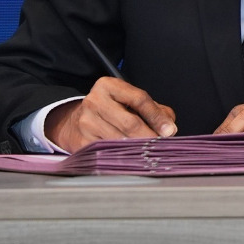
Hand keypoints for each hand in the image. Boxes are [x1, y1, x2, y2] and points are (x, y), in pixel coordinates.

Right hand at [46, 77, 177, 153]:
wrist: (74, 122)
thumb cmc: (112, 110)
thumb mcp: (130, 101)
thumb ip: (154, 110)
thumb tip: (168, 128)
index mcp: (108, 86)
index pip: (139, 99)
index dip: (157, 116)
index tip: (169, 130)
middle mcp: (94, 102)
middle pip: (130, 122)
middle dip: (150, 136)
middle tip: (161, 144)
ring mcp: (86, 123)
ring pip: (121, 140)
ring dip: (139, 148)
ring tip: (149, 151)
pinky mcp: (81, 142)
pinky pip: (109, 153)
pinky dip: (124, 156)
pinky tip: (132, 157)